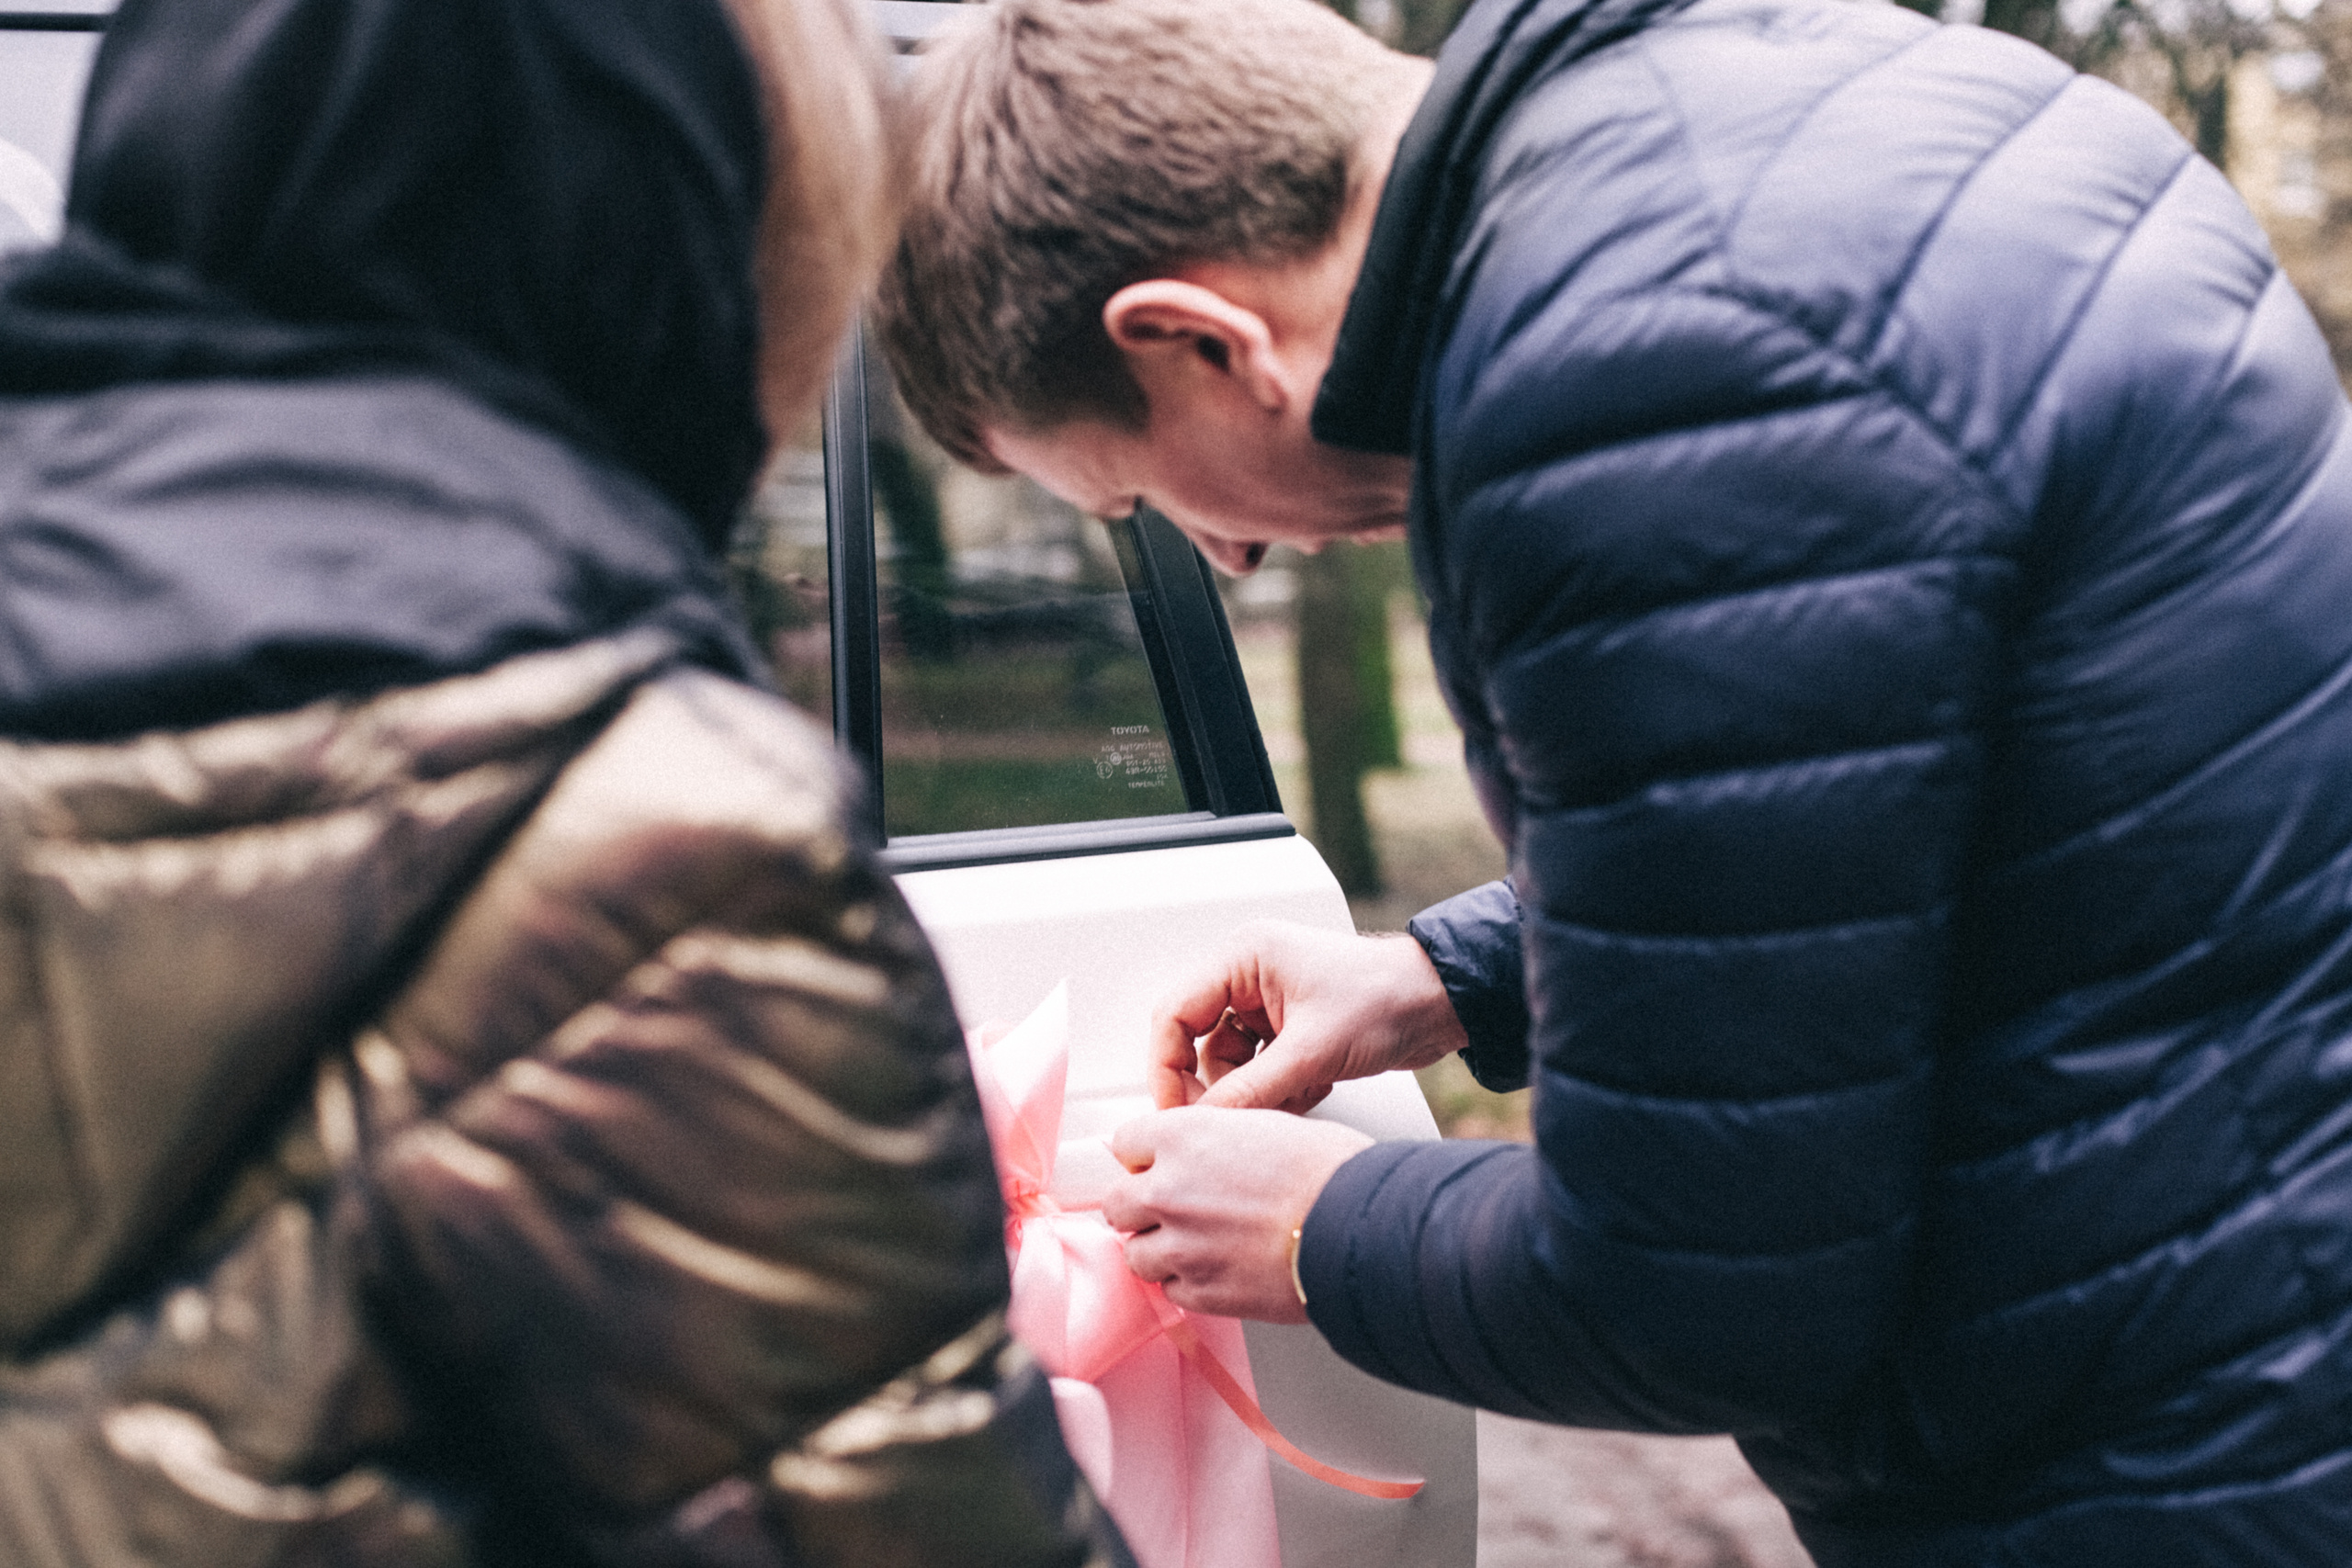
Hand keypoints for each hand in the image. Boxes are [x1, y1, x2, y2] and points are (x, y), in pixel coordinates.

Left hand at [1103, 1107, 1374, 1322]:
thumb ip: (1214, 1140)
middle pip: (1118, 1204)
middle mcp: (1168, 1190)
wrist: (1360, 1230)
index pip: (1125, 1144)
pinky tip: (1222, 1271)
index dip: (1147, 1157)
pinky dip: (1189, 1284)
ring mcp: (1179, 1246)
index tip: (1160, 1166)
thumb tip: (1200, 1155)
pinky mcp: (1200, 1293)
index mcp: (1183, 1137)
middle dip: (1143, 1207)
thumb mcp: (1265, 1126)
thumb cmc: (1331, 1173)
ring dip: (1162, 1251)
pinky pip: (1170, 1291)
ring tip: (1202, 1246)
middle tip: (1177, 1210)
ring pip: (1136, 1254)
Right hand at [1148, 921, 1468, 1111]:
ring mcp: (1268, 1004)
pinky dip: (1281, 1090)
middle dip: (1221, 1085)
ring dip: (1259, 1091)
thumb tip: (1203, 1124)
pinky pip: (1259, 1072)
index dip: (1166, 1067)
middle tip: (1233, 1117)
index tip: (1173, 1112)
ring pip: (1230, 1065)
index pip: (1174, 1014)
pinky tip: (1316, 1085)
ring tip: (1300, 1091)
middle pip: (1198, 1043)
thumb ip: (1250, 1091)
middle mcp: (1249, 976)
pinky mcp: (1288, 1030)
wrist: (1441, 1006)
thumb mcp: (1311, 1052)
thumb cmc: (1387, 1000)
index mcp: (1244, 958)